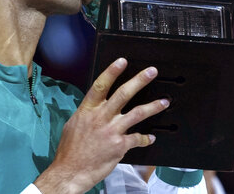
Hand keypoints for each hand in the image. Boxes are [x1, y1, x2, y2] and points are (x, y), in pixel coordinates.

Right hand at [34, 58, 169, 193]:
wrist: (70, 171)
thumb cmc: (70, 150)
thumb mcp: (73, 124)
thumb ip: (87, 113)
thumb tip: (95, 106)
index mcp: (88, 110)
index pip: (101, 86)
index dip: (112, 72)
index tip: (122, 61)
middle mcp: (101, 117)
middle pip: (123, 94)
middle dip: (139, 81)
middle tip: (151, 72)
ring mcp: (111, 131)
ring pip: (137, 114)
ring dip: (153, 106)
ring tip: (164, 102)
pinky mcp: (119, 146)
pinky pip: (137, 138)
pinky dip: (145, 138)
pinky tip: (150, 138)